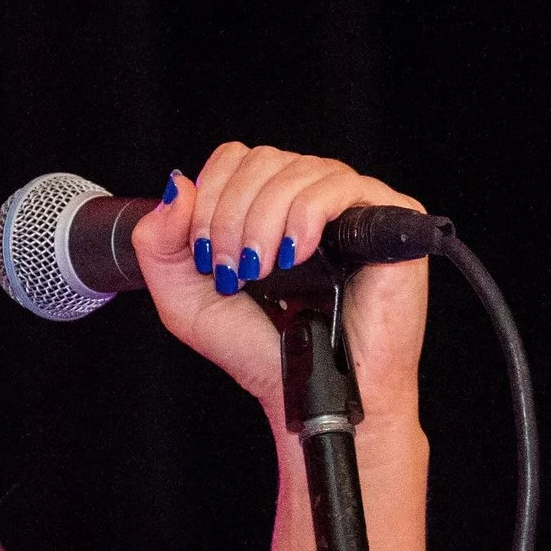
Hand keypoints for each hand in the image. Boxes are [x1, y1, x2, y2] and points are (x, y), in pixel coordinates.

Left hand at [127, 145, 429, 429]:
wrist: (310, 392)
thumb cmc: (258, 349)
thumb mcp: (184, 300)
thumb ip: (160, 243)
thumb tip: (176, 185)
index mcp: (267, 203)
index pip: (234, 159)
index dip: (210, 197)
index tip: (204, 255)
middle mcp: (309, 193)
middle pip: (261, 160)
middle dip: (231, 217)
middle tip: (232, 272)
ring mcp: (351, 201)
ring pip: (295, 171)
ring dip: (262, 223)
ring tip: (261, 273)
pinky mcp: (390, 215)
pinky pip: (339, 187)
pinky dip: (304, 217)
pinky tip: (295, 256)